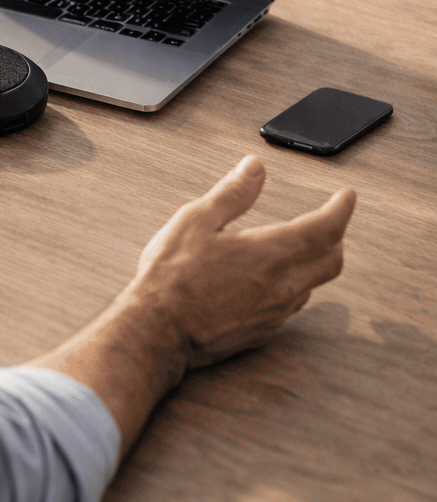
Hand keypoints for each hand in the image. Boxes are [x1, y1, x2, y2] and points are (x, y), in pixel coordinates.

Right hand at [31, 157, 355, 454]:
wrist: (157, 333)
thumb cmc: (171, 277)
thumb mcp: (196, 221)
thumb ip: (232, 193)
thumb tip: (254, 168)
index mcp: (271, 253)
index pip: (326, 228)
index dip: (340, 209)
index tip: (345, 197)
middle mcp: (282, 285)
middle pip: (331, 260)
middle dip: (335, 237)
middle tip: (329, 221)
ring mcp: (274, 312)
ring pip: (312, 285)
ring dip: (315, 263)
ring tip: (301, 249)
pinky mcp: (261, 332)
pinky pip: (291, 305)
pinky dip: (294, 286)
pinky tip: (273, 281)